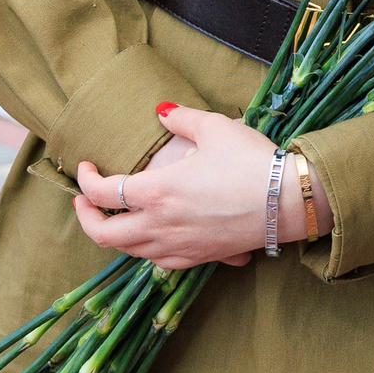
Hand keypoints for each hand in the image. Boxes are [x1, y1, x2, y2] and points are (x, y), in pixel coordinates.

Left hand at [74, 106, 291, 269]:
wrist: (289, 201)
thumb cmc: (251, 161)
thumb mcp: (214, 127)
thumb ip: (181, 117)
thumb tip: (160, 110)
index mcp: (157, 192)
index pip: (103, 194)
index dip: (85, 180)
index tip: (85, 167)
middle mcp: (162, 225)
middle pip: (105, 236)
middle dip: (85, 219)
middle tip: (83, 202)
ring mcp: (180, 246)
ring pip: (130, 253)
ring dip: (114, 236)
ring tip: (114, 218)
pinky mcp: (200, 257)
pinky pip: (159, 262)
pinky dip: (145, 250)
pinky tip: (151, 237)